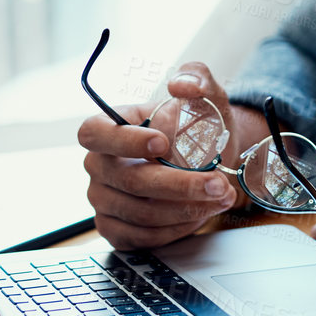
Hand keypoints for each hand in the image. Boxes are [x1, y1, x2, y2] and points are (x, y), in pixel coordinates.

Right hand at [78, 61, 264, 249]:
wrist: (210, 155)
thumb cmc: (198, 124)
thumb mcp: (204, 94)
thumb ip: (196, 78)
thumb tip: (182, 84)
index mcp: (108, 128)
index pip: (94, 133)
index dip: (125, 141)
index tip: (163, 143)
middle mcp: (99, 166)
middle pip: (129, 181)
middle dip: (179, 185)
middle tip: (218, 182)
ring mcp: (104, 200)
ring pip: (141, 213)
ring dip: (187, 208)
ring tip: (221, 196)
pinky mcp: (117, 229)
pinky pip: (143, 237)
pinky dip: (177, 228)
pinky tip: (201, 213)